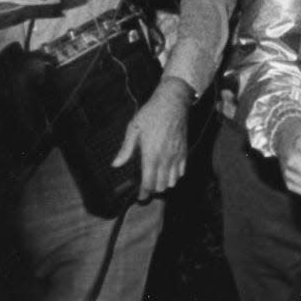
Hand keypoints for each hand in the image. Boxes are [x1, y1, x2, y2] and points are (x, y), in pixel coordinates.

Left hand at [112, 76, 190, 198]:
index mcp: (151, 155)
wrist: (172, 102)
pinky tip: (169, 172)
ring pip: (173, 181)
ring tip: (158, 180)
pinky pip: (182, 171)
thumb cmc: (151, 114)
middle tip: (147, 188)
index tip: (140, 197)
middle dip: (154, 190)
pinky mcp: (184, 151)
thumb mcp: (133, 129)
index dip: (144, 193)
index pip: (148, 182)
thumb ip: (126, 149)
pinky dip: (176, 176)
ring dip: (165, 184)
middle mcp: (165, 158)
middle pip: (161, 185)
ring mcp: (176, 155)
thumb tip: (116, 164)